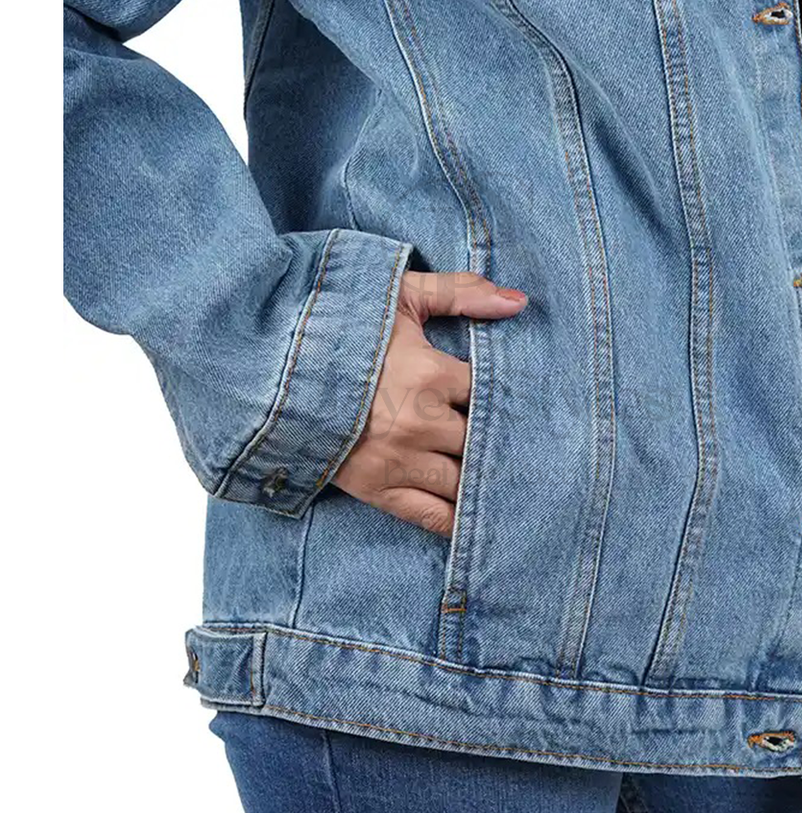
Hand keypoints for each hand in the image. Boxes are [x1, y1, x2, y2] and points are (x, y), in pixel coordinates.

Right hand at [333, 271, 526, 535]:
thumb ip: (461, 292)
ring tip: (499, 476)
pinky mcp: (378, 489)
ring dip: (480, 477)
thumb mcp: (400, 295)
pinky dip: (457, 520)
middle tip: (512, 439)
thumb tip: (520, 302)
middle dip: (491, 436)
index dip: (501, 395)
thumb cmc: (340, 326)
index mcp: (431, 374)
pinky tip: (476, 518)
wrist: (270, 367)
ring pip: (464, 480)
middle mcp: (421, 423)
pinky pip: (432, 515)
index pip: (491, 393)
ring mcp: (400, 460)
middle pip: (481, 439)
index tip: (509, 396)